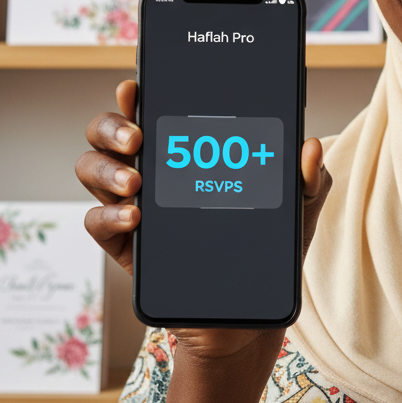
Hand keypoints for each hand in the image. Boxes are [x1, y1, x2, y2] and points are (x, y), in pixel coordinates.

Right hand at [75, 80, 331, 356]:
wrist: (249, 315)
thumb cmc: (268, 248)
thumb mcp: (296, 209)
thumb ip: (307, 177)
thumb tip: (310, 146)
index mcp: (184, 151)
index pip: (151, 110)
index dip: (136, 95)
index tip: (137, 87)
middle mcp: (151, 170)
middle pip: (106, 133)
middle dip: (113, 125)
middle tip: (138, 138)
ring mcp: (132, 206)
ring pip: (91, 168)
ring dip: (106, 169)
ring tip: (136, 183)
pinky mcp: (125, 247)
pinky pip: (96, 223)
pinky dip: (108, 216)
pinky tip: (134, 217)